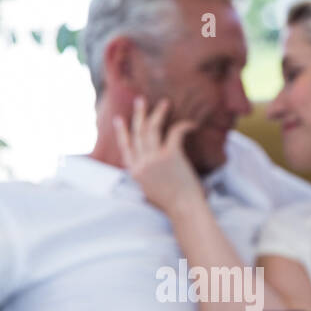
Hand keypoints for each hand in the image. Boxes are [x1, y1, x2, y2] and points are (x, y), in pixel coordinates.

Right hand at [115, 96, 204, 217]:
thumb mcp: (150, 190)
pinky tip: (191, 123)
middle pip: (137, 133)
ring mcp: (154, 159)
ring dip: (158, 113)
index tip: (120, 119)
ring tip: (165, 103)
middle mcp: (142, 164)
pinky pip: (175, 132)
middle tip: (141, 100)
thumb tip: (149, 165)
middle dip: (139, 114)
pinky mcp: (170, 155)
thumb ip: (146, 176)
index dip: (122, 132)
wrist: (184, 209)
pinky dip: (183, 125)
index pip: (125, 148)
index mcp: (135, 172)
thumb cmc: (173, 204)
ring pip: (152, 129)